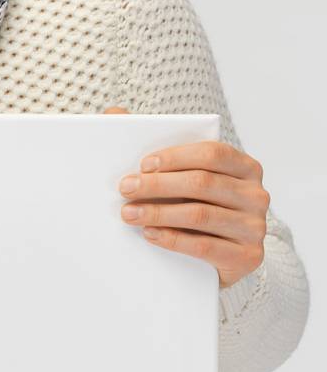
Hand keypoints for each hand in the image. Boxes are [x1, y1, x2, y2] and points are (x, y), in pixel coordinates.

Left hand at [105, 107, 268, 286]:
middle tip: (125, 189)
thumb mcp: (184, 179)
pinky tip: (149, 234)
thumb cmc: (197, 208)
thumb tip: (115, 113)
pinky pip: (204, 246)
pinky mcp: (247, 257)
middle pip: (203, 183)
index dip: (175, 157)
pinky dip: (172, 239)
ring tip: (129, 214)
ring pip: (200, 215)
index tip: (142, 165)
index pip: (212, 153)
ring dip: (159, 213)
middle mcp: (256, 194)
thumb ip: (157, 150)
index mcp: (246, 167)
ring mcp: (254, 226)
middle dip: (159, 185)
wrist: (223, 259)